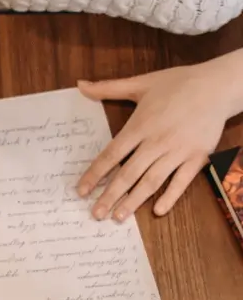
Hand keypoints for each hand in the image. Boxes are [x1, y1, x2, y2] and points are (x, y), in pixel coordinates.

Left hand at [76, 55, 242, 220]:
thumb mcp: (142, 82)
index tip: (81, 191)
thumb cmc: (179, 83)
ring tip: (118, 217)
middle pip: (128, 174)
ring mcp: (179, 150)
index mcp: (141, 125)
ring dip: (134, 201)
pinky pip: (182, 181)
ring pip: (152, 181)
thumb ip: (108, 88)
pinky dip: (170, 196)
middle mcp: (157, 140)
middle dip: (110, 196)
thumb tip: (80, 86)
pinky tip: (158, 211)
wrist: (219, 83)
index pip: (112, 155)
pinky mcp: (198, 156)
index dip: (95, 175)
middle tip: (95, 214)